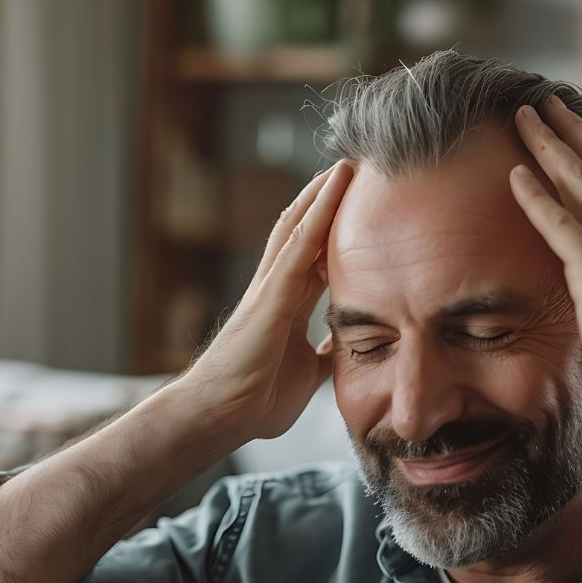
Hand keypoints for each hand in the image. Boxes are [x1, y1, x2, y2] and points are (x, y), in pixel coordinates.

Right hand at [176, 161, 354, 442]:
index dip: (337, 231)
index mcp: (287, 305)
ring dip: (323, 194)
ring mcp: (271, 288)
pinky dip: (318, 214)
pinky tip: (334, 187)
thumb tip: (348, 347)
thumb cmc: (253, 400)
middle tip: (355, 171)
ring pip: (300, 227)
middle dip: (328, 202)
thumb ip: (325, 354)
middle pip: (305, 231)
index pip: (316, 257)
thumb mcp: (308, 373)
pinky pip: (298, 246)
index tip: (363, 208)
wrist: (218, 417)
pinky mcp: (270, 296)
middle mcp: (277, 288)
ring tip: (346, 165)